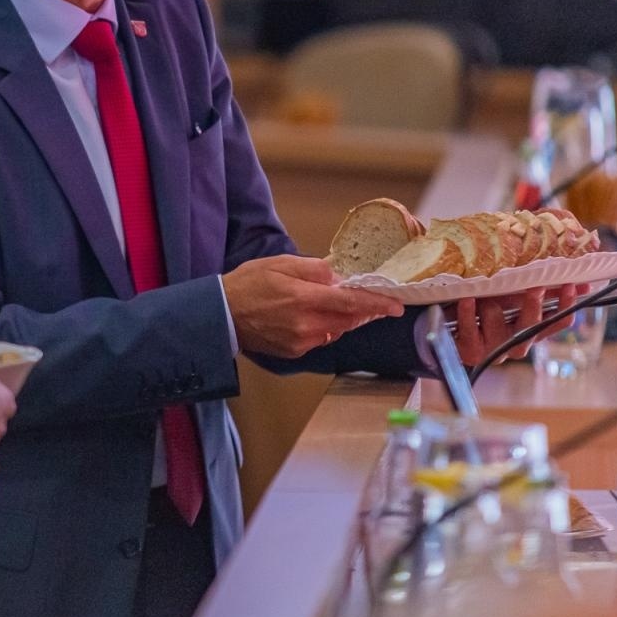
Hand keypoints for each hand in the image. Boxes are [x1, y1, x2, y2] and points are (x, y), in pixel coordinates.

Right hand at [223, 254, 406, 358]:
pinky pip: (321, 338)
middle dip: (362, 310)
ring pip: (336, 329)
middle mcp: (306, 325)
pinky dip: (325, 326)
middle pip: (349, 319)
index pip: (351, 303)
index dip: (377, 305)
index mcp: (304, 299)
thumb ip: (312, 269)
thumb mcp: (279, 264)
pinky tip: (312, 316)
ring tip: (333, 303)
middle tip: (370, 299)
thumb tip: (337, 276)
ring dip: (343, 317)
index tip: (396, 306)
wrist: (220, 315)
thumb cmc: (248, 284)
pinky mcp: (295, 352)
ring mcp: (301, 342)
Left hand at [448, 284, 586, 366]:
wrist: (449, 333)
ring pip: (496, 319)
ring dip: (487, 302)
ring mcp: (494, 350)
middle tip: (536, 287)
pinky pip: (470, 328)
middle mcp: (516, 344)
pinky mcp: (471, 352)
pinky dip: (468, 312)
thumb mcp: (509, 298)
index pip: (557, 322)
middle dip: (533, 306)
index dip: (566, 306)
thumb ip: (533, 291)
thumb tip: (569, 277)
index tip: (570, 286)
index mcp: (530, 330)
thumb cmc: (483, 310)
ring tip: (479, 294)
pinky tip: (467, 300)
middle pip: (532, 326)